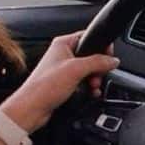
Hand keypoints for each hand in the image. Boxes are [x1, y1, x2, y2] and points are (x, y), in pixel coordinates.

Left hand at [0, 31, 119, 133]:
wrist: (32, 108)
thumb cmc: (45, 86)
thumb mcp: (75, 69)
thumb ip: (97, 62)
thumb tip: (113, 60)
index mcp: (63, 43)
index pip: (88, 37)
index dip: (101, 46)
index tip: (109, 57)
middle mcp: (63, 54)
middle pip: (91, 55)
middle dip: (98, 67)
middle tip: (98, 76)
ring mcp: (64, 69)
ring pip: (88, 70)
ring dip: (94, 79)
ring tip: (93, 86)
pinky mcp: (65, 83)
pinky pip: (83, 81)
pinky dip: (89, 87)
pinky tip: (91, 93)